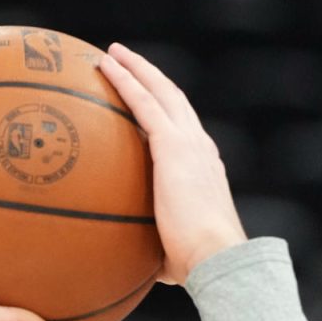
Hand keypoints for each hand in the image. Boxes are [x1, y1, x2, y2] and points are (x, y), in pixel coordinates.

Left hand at [98, 43, 246, 283]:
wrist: (215, 256)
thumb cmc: (195, 264)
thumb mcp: (169, 250)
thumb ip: (152, 247)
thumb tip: (130, 265)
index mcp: (202, 168)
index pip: (181, 130)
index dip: (163, 111)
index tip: (143, 100)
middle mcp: (199, 147)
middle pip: (172, 99)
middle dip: (148, 78)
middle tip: (122, 61)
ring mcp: (189, 142)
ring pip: (160, 92)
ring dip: (135, 70)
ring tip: (110, 55)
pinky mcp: (174, 146)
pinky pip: (144, 104)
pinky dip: (126, 81)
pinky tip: (106, 67)